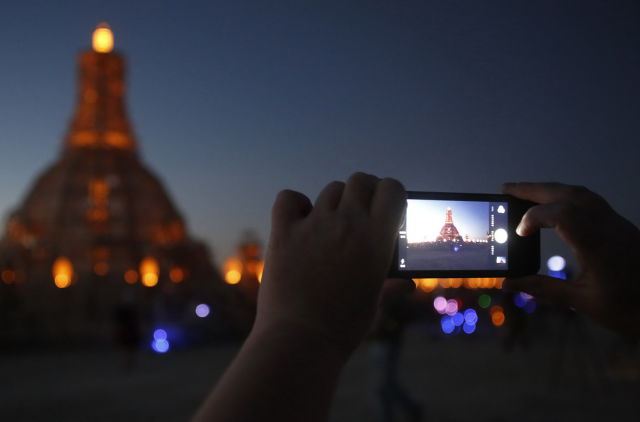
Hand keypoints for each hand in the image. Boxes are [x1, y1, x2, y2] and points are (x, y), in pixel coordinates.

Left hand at [254, 173, 406, 355]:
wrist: (300, 341)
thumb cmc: (343, 326)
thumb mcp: (374, 302)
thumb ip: (390, 284)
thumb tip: (407, 283)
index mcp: (377, 238)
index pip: (392, 189)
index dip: (390, 194)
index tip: (386, 207)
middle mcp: (347, 223)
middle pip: (360, 180)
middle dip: (363, 192)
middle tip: (359, 213)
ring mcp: (314, 225)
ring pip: (330, 189)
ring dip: (334, 203)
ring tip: (329, 227)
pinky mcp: (284, 232)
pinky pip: (289, 198)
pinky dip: (295, 205)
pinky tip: (300, 222)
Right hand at [502, 182, 639, 336]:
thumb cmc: (628, 309)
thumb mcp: (582, 302)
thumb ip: (543, 288)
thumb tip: (508, 283)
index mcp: (598, 244)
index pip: (562, 214)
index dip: (534, 217)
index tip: (520, 233)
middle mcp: (608, 226)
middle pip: (569, 194)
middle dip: (534, 189)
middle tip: (507, 189)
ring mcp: (617, 223)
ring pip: (581, 193)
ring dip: (551, 189)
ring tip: (526, 193)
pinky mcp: (621, 226)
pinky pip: (591, 200)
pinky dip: (567, 196)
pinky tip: (555, 206)